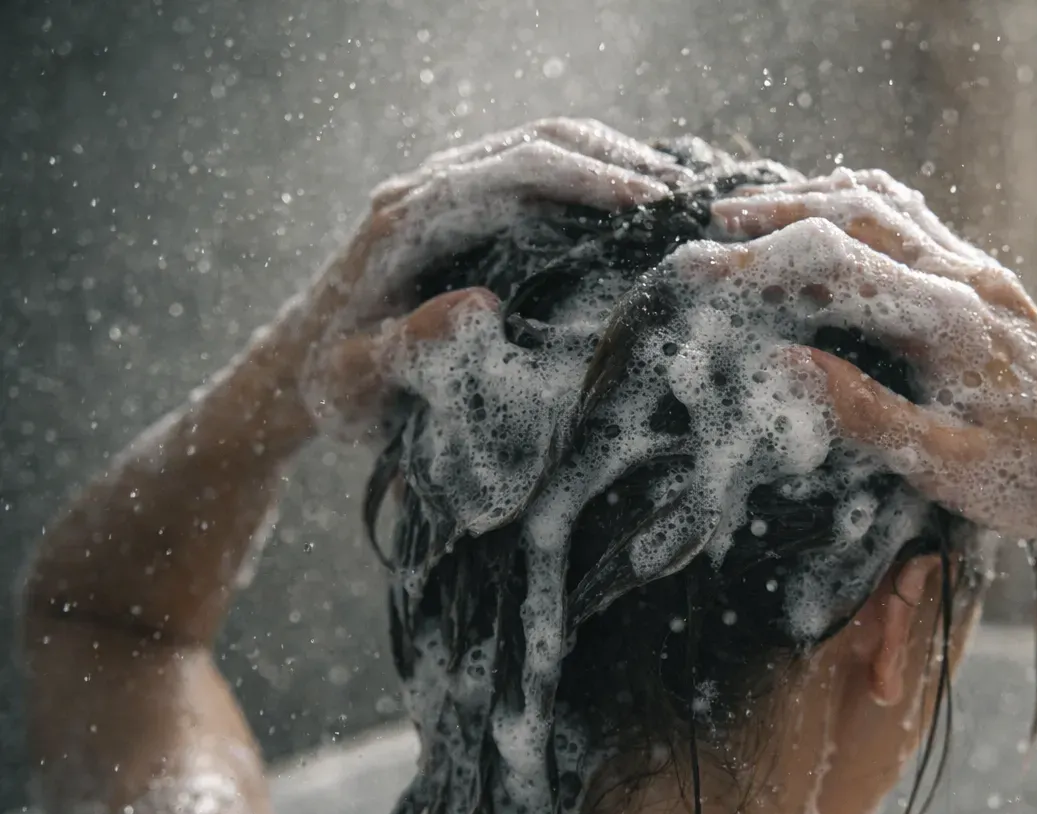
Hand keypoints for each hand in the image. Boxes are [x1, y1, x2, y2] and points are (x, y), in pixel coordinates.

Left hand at [260, 118, 689, 428]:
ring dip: (609, 163)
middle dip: (616, 160)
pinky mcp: (458, 210)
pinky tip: (631, 211)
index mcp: (405, 222)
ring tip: (673, 197)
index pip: (513, 172)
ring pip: (539, 148)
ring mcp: (441, 193)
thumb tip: (482, 304)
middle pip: (535, 142)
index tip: (652, 202)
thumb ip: (407, 347)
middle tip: (684, 197)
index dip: (588, 179)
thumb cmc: (328, 390)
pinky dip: (588, 180)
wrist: (293, 378)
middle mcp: (423, 191)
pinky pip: (532, 175)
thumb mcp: (357, 384)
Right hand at [708, 173, 1036, 546]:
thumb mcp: (939, 466)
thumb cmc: (1032, 481)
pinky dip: (865, 209)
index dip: (765, 261)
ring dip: (820, 198)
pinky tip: (834, 220)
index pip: (840, 264)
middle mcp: (968, 280)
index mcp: (951, 322)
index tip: (707, 267)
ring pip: (890, 206)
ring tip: (759, 212)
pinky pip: (918, 222)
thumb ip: (861, 412)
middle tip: (716, 224)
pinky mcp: (989, 284)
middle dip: (781, 212)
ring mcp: (983, 275)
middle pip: (861, 213)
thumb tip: (780, 364)